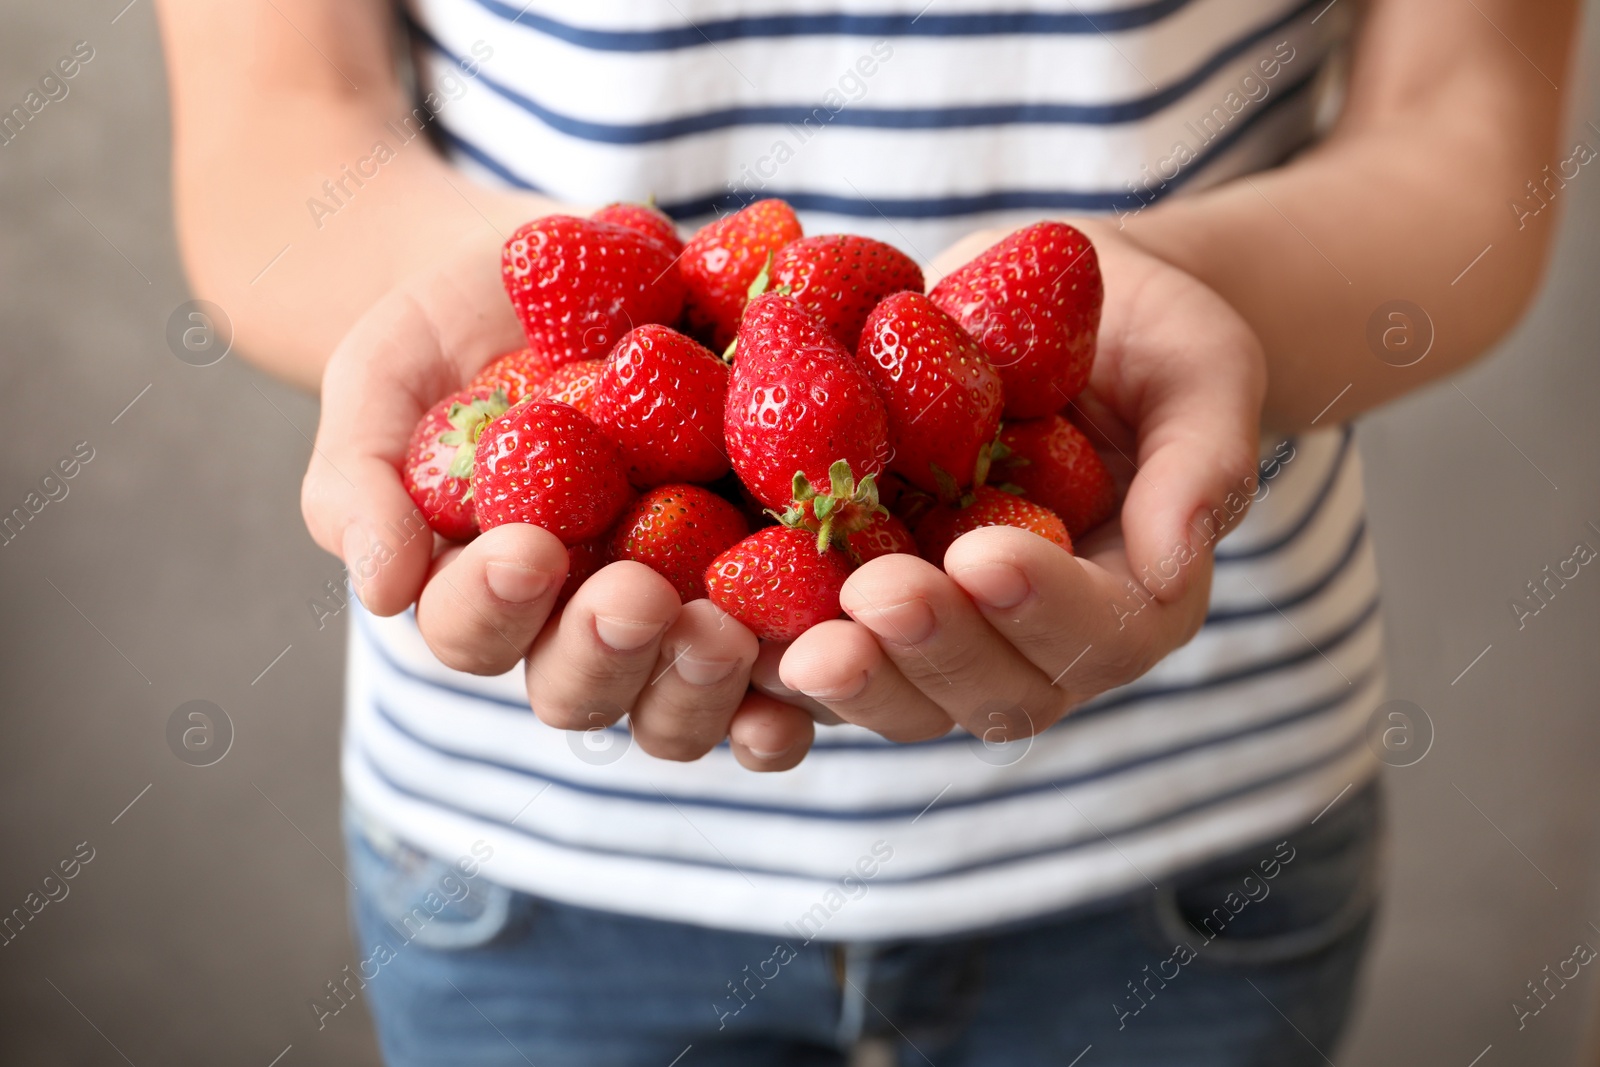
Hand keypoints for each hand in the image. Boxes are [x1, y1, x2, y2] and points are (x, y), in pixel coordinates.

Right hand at [300, 232, 814, 770]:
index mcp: (484, 592)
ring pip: (682, 699)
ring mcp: (674, 609)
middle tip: (640, 597)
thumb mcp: (381, 381)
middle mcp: (578, 622)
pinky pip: (784, 658)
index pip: (472, 633)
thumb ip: (358, 480)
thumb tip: (383, 589)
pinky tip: (828, 661)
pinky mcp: (762, 577)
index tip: (528, 546)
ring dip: (703, 682)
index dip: (494, 607)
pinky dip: (801, 681)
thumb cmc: (449, 332)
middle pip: (584, 688)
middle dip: (608, 653)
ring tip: (727, 628)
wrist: (561, 273)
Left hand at [773, 222, 1265, 743]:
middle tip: (873, 597)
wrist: (1057, 313)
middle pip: (992, 692)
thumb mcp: (1205, 369)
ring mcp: (949, 630)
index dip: (1041, 608)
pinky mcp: (870, 599)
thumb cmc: (1150, 337)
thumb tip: (1179, 560)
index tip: (983, 552)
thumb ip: (1204, 460)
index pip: (1099, 634)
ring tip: (797, 641)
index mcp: (1134, 600)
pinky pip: (825, 642)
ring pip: (902, 694)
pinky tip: (725, 617)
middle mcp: (1036, 641)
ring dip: (853, 676)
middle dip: (933, 651)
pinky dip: (778, 643)